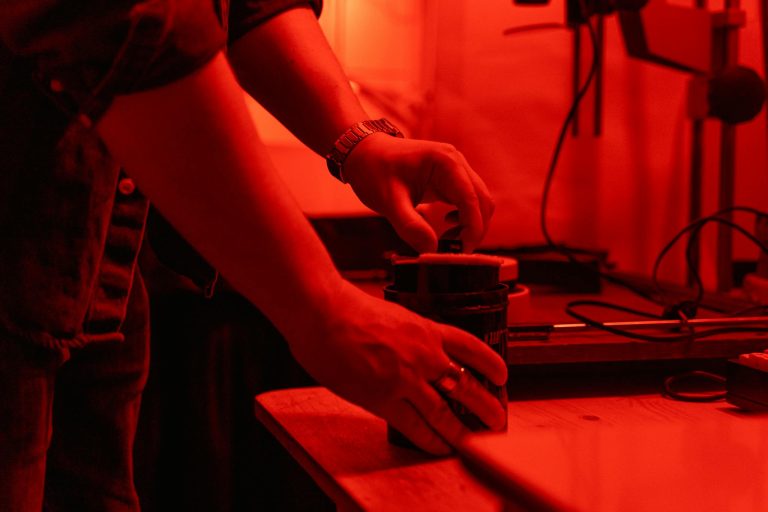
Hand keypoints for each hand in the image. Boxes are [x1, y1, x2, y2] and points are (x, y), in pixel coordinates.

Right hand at [288, 281, 507, 454]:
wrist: (323, 312)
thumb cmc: (347, 308)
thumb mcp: (391, 314)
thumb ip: (406, 333)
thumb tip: (407, 346)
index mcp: (425, 329)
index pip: (470, 346)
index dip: (490, 362)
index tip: (501, 374)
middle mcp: (423, 354)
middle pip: (466, 384)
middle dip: (487, 404)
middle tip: (497, 417)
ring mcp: (406, 378)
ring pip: (445, 411)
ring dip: (464, 430)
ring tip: (476, 441)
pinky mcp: (384, 398)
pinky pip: (416, 426)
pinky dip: (431, 440)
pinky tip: (440, 447)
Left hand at [342, 134, 494, 252]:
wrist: (363, 153)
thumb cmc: (373, 171)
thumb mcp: (388, 201)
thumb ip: (410, 226)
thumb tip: (431, 250)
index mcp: (445, 162)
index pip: (471, 199)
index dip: (471, 228)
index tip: (460, 252)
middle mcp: (456, 162)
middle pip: (482, 201)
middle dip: (474, 229)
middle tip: (454, 253)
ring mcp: (455, 169)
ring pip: (478, 202)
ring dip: (470, 225)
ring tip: (447, 242)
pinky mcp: (450, 178)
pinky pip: (468, 200)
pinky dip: (464, 218)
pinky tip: (447, 227)